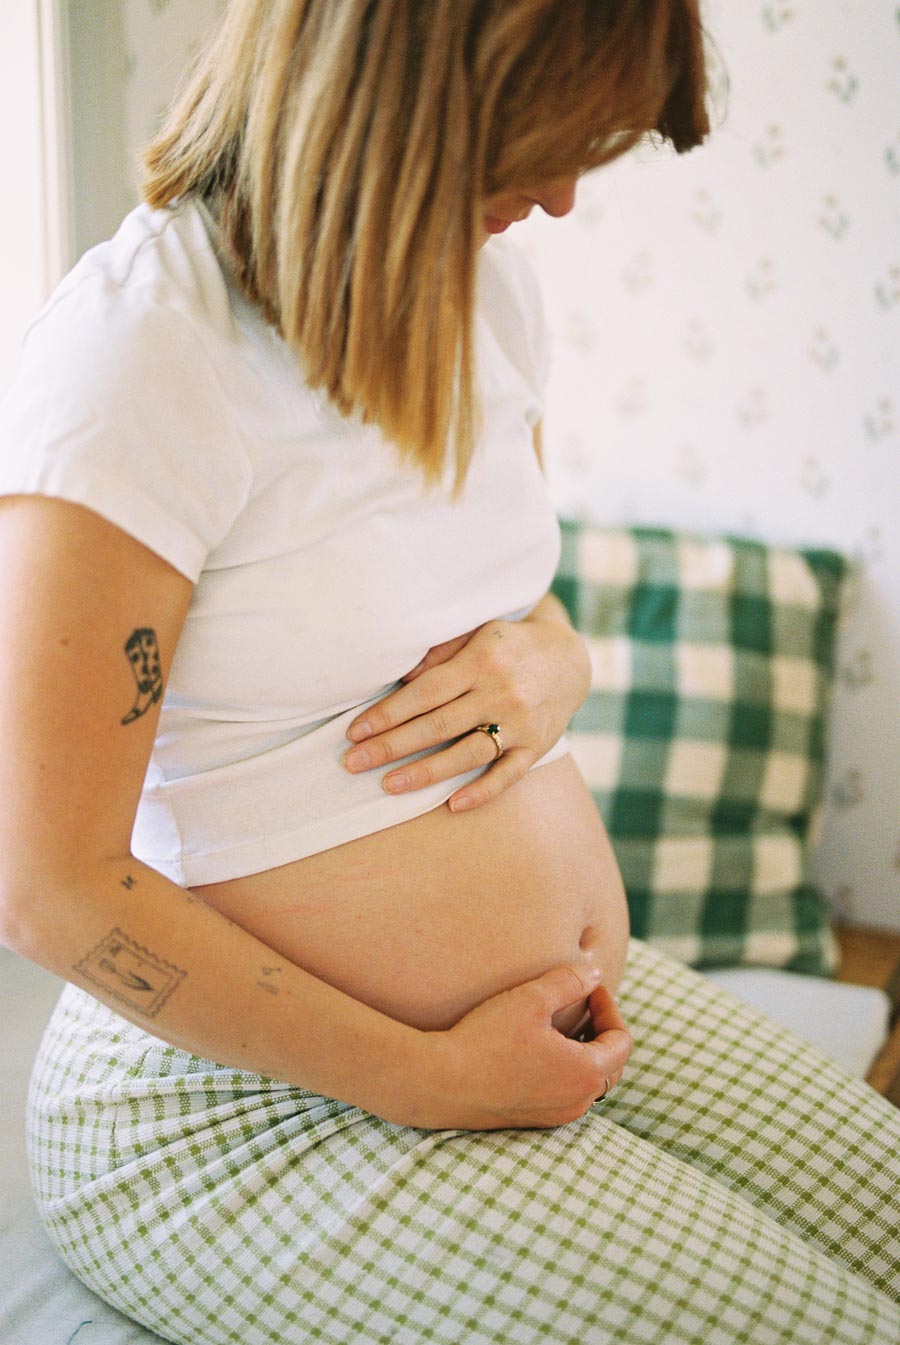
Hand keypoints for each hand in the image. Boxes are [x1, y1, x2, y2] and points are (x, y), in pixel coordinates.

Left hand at [343, 595, 590, 811]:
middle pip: (438, 725)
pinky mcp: (537, 747)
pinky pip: (508, 775)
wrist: (570, 658)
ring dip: (425, 772)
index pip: (424, 693)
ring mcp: (521, 723)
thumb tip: (400, 679)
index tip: (355, 732)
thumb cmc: (507, 646)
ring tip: (388, 786)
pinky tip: (452, 805)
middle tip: (353, 763)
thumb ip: (440, 653)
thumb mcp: (477, 634)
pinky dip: (482, 791)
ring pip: (467, 753)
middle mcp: (501, 693)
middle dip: (392, 746)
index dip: (387, 714)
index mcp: (481, 661)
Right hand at [403, 966, 631, 1130]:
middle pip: (612, 1065)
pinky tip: (539, 1048)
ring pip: (590, 1082)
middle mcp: (578, 1102)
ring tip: (561, 1023)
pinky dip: (566, 1070)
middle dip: (603, 1031)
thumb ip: (569, 982)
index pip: (622, 1042)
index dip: (610, 1008)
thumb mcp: (531, 999)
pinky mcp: (534, 1120)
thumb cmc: (486, 1039)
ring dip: (585, 1051)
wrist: (441, 1082)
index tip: (588, 987)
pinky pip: (566, 1093)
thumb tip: (595, 974)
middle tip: (582, 1003)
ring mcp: (556, 1115)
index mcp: (586, 1073)